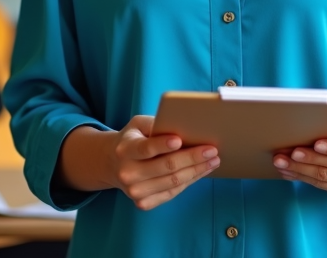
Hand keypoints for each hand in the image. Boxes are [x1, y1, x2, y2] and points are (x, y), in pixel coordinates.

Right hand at [105, 115, 219, 209]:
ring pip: (172, 182)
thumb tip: (186, 126)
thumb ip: (157, 123)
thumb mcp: (139, 125)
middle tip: (212, 150)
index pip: (146, 148)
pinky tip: (201, 172)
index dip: (162, 145)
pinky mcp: (143, 202)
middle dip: (192, 158)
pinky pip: (172, 193)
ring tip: (213, 161)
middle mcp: (127, 172)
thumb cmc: (134, 138)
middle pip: (165, 166)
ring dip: (197, 171)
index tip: (179, 140)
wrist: (113, 164)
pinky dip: (190, 182)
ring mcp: (134, 191)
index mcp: (125, 149)